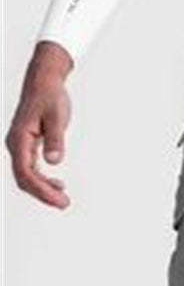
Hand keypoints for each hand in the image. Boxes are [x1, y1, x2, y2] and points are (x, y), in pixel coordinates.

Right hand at [6, 41, 72, 208]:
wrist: (44, 81)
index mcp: (19, 138)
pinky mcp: (27, 146)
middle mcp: (16, 145)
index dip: (41, 189)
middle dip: (43, 194)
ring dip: (44, 190)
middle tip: (65, 204)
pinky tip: (58, 185)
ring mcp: (20, 146)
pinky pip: (31, 170)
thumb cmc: (50, 96)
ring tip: (64, 200)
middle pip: (24, 179)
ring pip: (27, 176)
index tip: (60, 199)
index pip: (25, 172)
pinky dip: (43, 181)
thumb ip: (56, 138)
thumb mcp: (57, 116)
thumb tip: (54, 161)